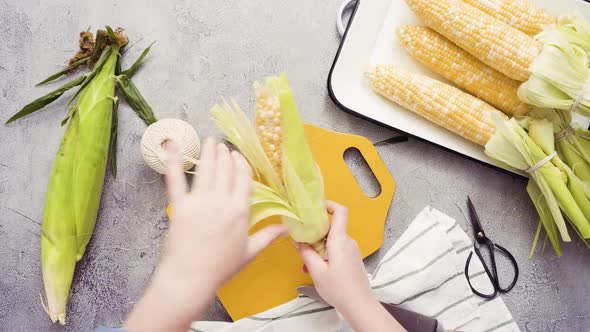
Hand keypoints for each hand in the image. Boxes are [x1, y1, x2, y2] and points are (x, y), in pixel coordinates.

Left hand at [161, 139, 286, 290]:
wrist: (191, 278)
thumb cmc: (221, 267)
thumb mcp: (249, 252)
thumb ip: (268, 236)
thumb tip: (289, 229)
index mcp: (240, 211)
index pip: (243, 179)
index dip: (241, 164)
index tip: (237, 156)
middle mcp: (221, 201)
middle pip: (225, 170)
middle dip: (225, 155)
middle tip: (223, 145)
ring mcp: (199, 201)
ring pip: (206, 170)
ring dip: (209, 153)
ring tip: (210, 141)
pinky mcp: (179, 206)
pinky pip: (175, 179)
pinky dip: (172, 161)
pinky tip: (172, 145)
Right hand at [296, 201, 404, 331]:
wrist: (360, 306)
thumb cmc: (339, 289)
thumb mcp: (316, 271)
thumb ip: (306, 253)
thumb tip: (297, 240)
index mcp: (340, 240)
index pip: (340, 211)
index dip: (329, 204)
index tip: (314, 207)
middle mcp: (348, 242)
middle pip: (330, 227)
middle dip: (315, 234)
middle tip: (302, 245)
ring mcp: (351, 250)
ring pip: (331, 241)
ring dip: (318, 249)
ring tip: (307, 265)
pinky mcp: (352, 259)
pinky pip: (336, 250)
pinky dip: (325, 255)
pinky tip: (317, 270)